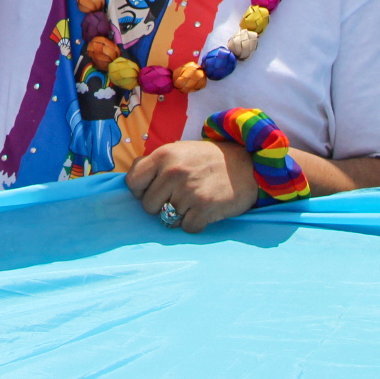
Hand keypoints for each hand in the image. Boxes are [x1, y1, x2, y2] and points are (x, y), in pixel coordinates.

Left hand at [127, 139, 256, 232]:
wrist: (247, 164)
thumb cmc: (206, 159)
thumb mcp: (177, 151)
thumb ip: (154, 164)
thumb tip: (133, 183)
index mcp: (163, 155)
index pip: (133, 183)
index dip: (140, 191)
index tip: (153, 191)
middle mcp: (173, 172)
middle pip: (148, 205)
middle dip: (160, 206)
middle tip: (177, 198)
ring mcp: (189, 191)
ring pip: (167, 219)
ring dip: (179, 215)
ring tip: (192, 203)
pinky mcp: (205, 208)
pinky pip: (186, 227)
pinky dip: (194, 224)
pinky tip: (203, 212)